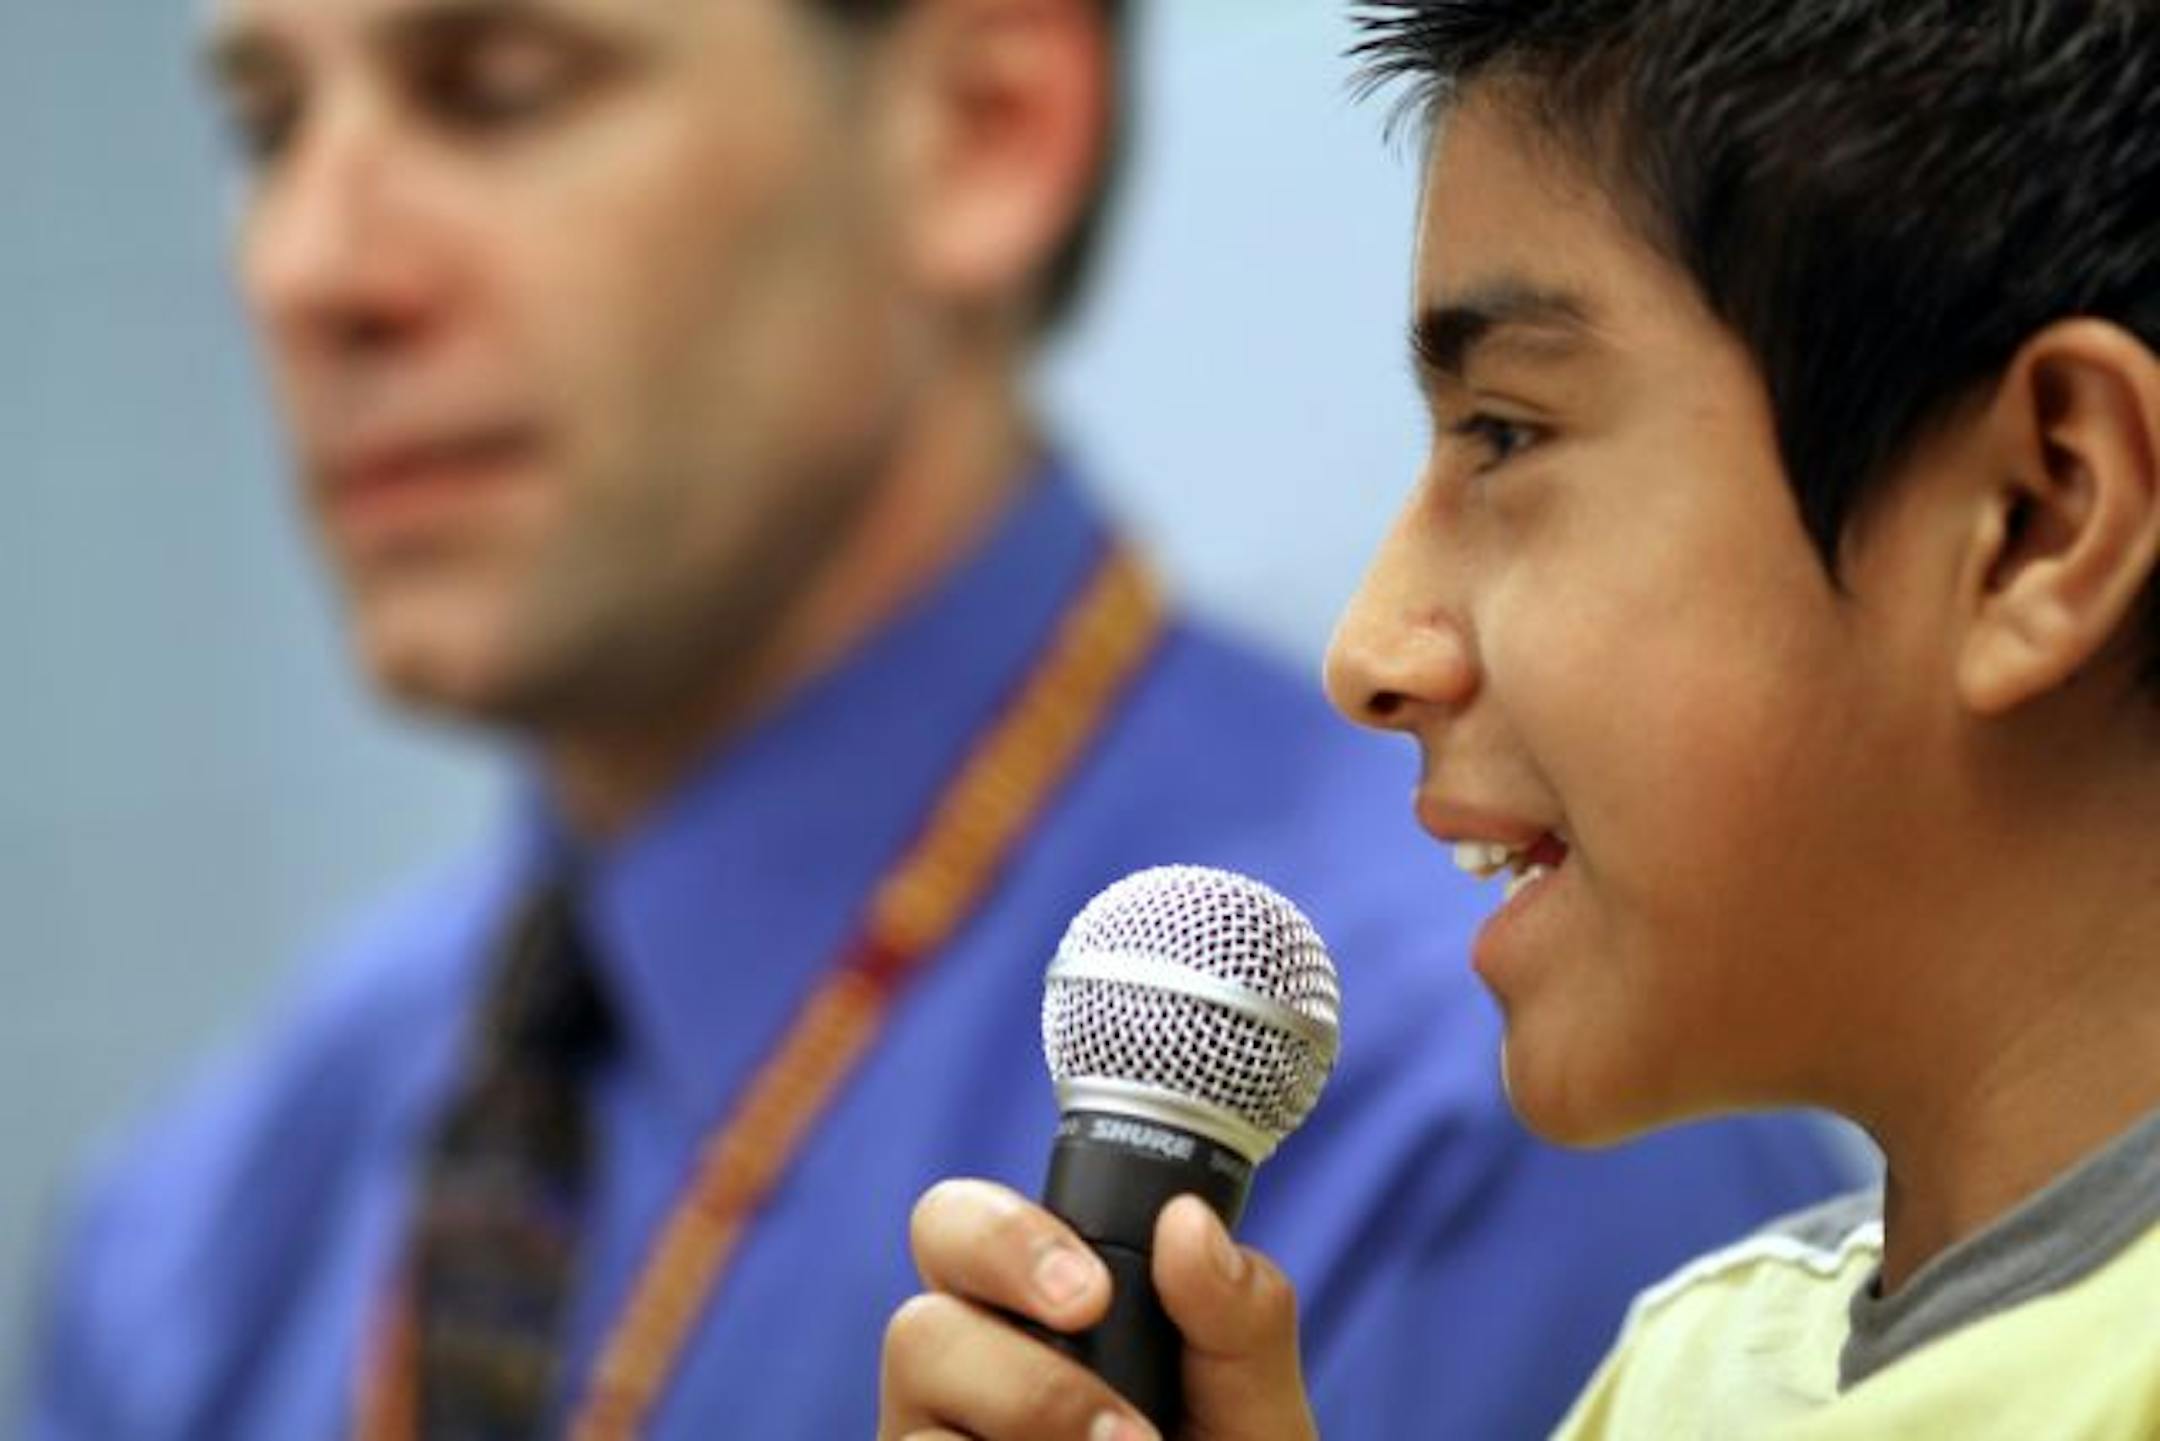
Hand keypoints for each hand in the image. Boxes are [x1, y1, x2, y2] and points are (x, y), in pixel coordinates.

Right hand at [878, 1179, 1319, 1440]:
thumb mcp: (1259, 1420)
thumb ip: (1239, 1321)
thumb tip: (1189, 1226)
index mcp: (1028, 1323)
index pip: (962, 1229)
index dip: (1010, 1239)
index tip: (1096, 1295)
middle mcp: (959, 1392)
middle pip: (913, 1321)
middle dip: (998, 1371)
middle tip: (1107, 1397)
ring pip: (916, 1416)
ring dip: (1032, 1423)